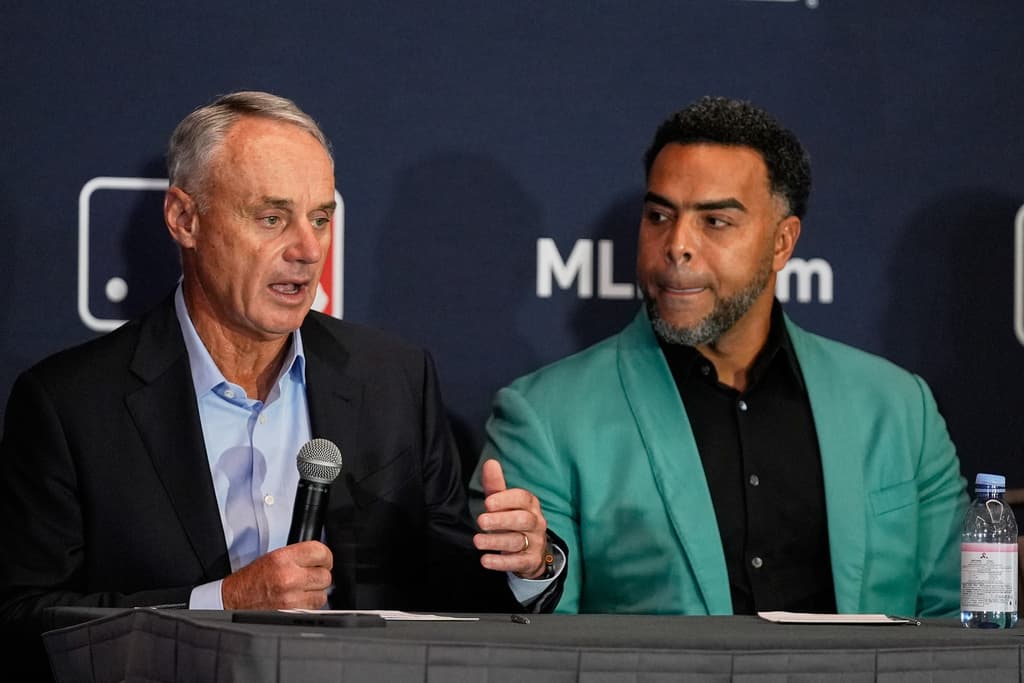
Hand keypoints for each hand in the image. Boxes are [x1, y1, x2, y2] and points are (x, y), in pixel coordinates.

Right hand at [221, 541, 332, 608]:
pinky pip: (314, 609)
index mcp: (283, 558)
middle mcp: (289, 577)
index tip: (323, 560)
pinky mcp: (293, 614)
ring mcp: (292, 598)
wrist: (233, 601)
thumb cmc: (252, 580)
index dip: (325, 557)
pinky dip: (309, 606)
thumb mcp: (273, 557)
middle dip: (319, 576)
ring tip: (300, 590)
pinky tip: (296, 601)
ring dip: (315, 593)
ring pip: (323, 595)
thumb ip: (299, 556)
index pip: (320, 552)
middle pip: (326, 576)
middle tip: (308, 577)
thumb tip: (321, 557)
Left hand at [473, 458, 549, 578]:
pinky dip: (501, 562)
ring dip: (496, 541)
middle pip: (523, 520)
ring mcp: (535, 543)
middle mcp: (536, 522)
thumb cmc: (514, 521)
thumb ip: (496, 485)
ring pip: (518, 542)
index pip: (523, 498)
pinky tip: (485, 560)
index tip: (488, 503)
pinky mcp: (531, 561)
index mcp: (530, 504)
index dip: (506, 499)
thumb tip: (490, 462)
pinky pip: (517, 562)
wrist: (533, 552)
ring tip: (477, 541)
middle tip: (481, 521)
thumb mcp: (505, 503)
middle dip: (501, 520)